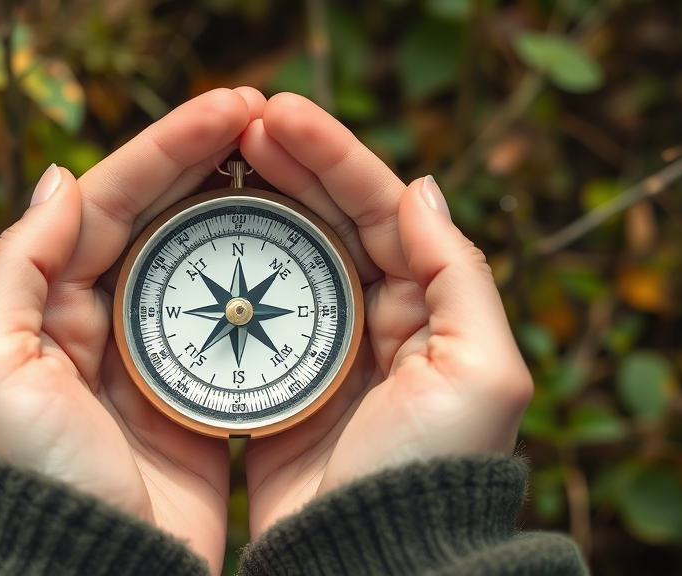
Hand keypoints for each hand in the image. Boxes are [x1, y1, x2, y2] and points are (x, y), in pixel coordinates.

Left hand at [0, 87, 266, 574]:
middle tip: (267, 116)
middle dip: (210, 163)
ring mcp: (155, 363)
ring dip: (242, 211)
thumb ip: (14, 267)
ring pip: (202, 266)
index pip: (109, 204)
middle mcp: (100, 327)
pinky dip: (264, 282)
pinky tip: (300, 243)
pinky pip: (236, 325)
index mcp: (47, 309)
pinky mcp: (200, 402)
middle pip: (160, 223)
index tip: (229, 108)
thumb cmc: (31, 476)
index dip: (166, 149)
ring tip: (288, 162)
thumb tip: (59, 180)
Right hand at [238, 93, 533, 534]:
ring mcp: (325, 347)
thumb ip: (459, 274)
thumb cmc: (432, 469)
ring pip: (289, 255)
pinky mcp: (281, 380)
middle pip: (331, 220)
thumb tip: (419, 189)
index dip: (333, 155)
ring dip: (256, 203)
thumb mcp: (481, 370)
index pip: (381, 208)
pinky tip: (200, 232)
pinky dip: (232, 267)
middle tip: (239, 122)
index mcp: (428, 305)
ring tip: (215, 159)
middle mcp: (379, 318)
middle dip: (289, 165)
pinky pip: (255, 308)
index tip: (278, 115)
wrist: (372, 557)